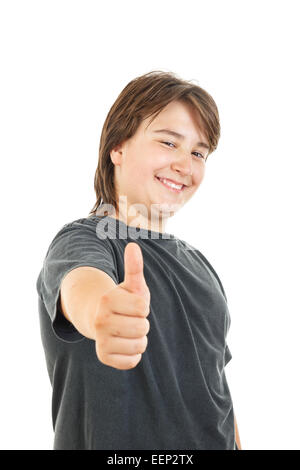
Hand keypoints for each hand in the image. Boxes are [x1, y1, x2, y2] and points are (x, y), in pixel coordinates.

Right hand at [94, 242, 150, 369]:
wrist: (101, 319)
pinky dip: (134, 355)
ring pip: (139, 346)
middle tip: (130, 319)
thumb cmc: (123, 300)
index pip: (142, 308)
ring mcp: (100, 340)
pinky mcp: (103, 357)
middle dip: (142, 323)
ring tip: (128, 331)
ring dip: (140, 339)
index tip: (133, 305)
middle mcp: (100, 320)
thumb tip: (133, 245)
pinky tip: (125, 344)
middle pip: (142, 328)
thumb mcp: (131, 284)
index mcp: (107, 300)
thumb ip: (134, 267)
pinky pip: (132, 361)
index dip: (143, 306)